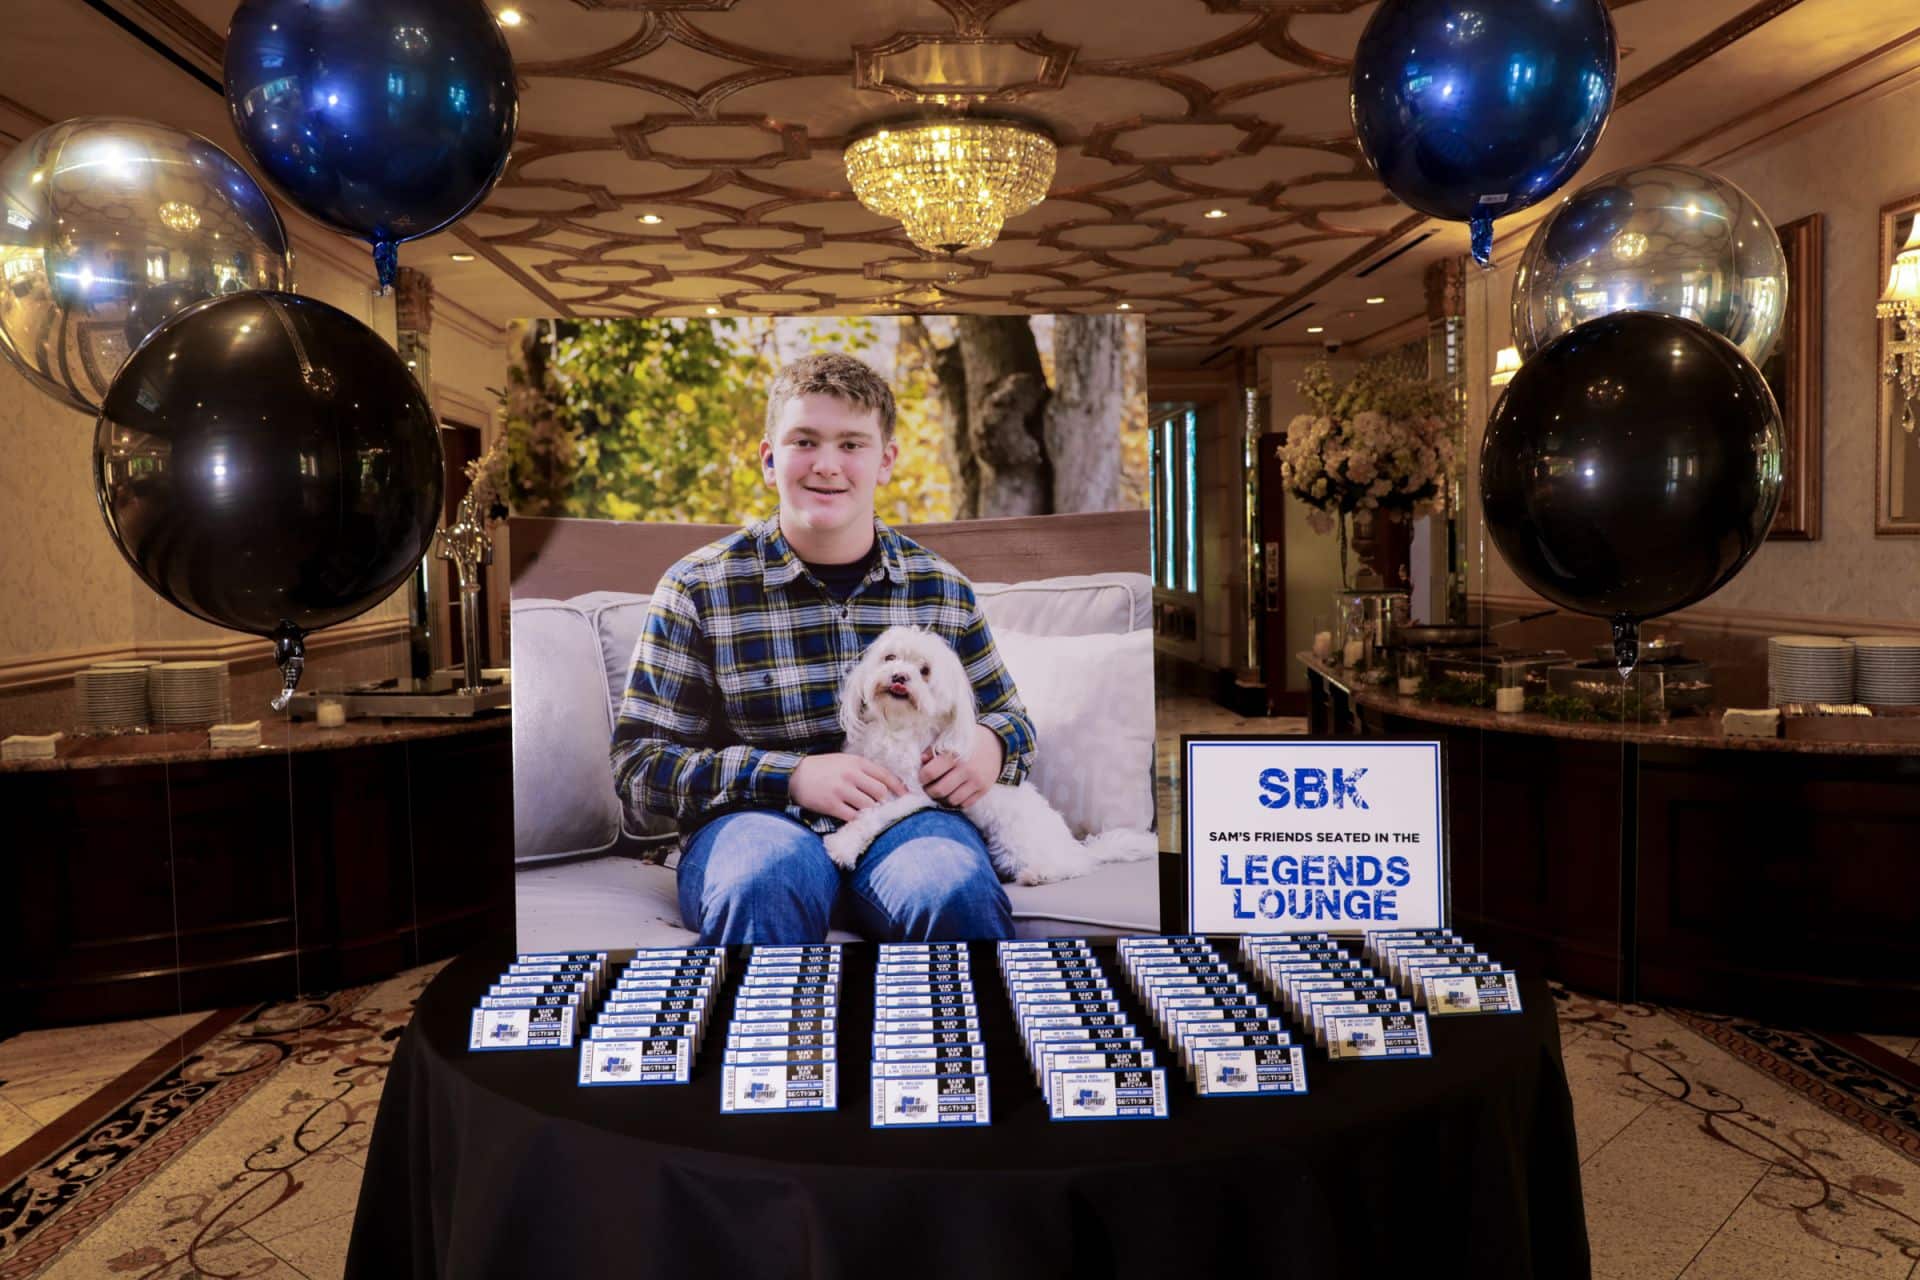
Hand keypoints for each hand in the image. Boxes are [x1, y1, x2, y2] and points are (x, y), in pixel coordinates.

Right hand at [789, 753, 906, 821]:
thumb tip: (887, 785)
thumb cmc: (824, 768)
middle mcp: (851, 775)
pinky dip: (858, 820)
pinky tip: (858, 820)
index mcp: (857, 763)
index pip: (886, 775)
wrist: (795, 774)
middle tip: (885, 808)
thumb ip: (865, 771)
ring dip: (872, 812)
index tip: (907, 797)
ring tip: (872, 815)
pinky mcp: (831, 805)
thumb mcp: (845, 762)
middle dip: (885, 802)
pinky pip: (852, 816)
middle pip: (880, 792)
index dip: (900, 788)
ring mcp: (841, 790)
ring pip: (868, 806)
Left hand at [919, 723, 1003, 809]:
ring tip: (941, 791)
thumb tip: (920, 762)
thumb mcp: (951, 737)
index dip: (921, 778)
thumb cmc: (968, 740)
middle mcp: (966, 769)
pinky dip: (957, 801)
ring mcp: (976, 781)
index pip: (930, 773)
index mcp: (955, 754)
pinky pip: (965, 804)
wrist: (997, 743)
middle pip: (939, 790)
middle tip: (928, 787)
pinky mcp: (984, 789)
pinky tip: (954, 793)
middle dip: (929, 791)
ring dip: (943, 798)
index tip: (921, 777)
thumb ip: (934, 749)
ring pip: (952, 800)